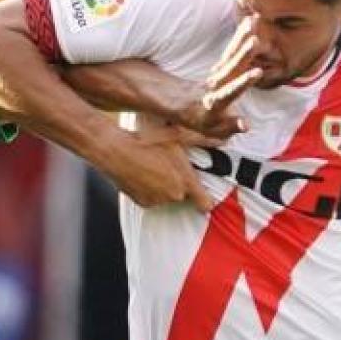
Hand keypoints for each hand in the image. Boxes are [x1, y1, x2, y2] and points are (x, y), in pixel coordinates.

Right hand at [100, 120, 217, 209]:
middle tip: (169, 167)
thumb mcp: (178, 135)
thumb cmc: (148, 141)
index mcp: (185, 181)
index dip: (206, 200)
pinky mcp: (143, 203)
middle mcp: (173, 195)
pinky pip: (152, 199)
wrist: (116, 151)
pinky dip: (150, 190)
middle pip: (183, 196)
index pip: (206, 204)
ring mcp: (157, 201)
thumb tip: (223, 139)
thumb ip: (203, 140)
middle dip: (180, 185)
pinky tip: (143, 174)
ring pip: (167, 197)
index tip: (204, 196)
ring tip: (154, 167)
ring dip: (164, 187)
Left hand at [174, 23, 262, 139]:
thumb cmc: (205, 122)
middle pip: (230, 67)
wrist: (185, 106)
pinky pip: (232, 49)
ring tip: (255, 19)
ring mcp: (218, 72)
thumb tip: (247, 125)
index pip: (230, 92)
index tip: (257, 72)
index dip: (243, 83)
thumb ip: (231, 127)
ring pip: (231, 53)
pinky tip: (250, 21)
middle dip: (243, 53)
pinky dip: (240, 35)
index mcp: (215, 101)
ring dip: (242, 36)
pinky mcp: (221, 65)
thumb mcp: (216, 130)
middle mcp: (216, 84)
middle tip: (255, 39)